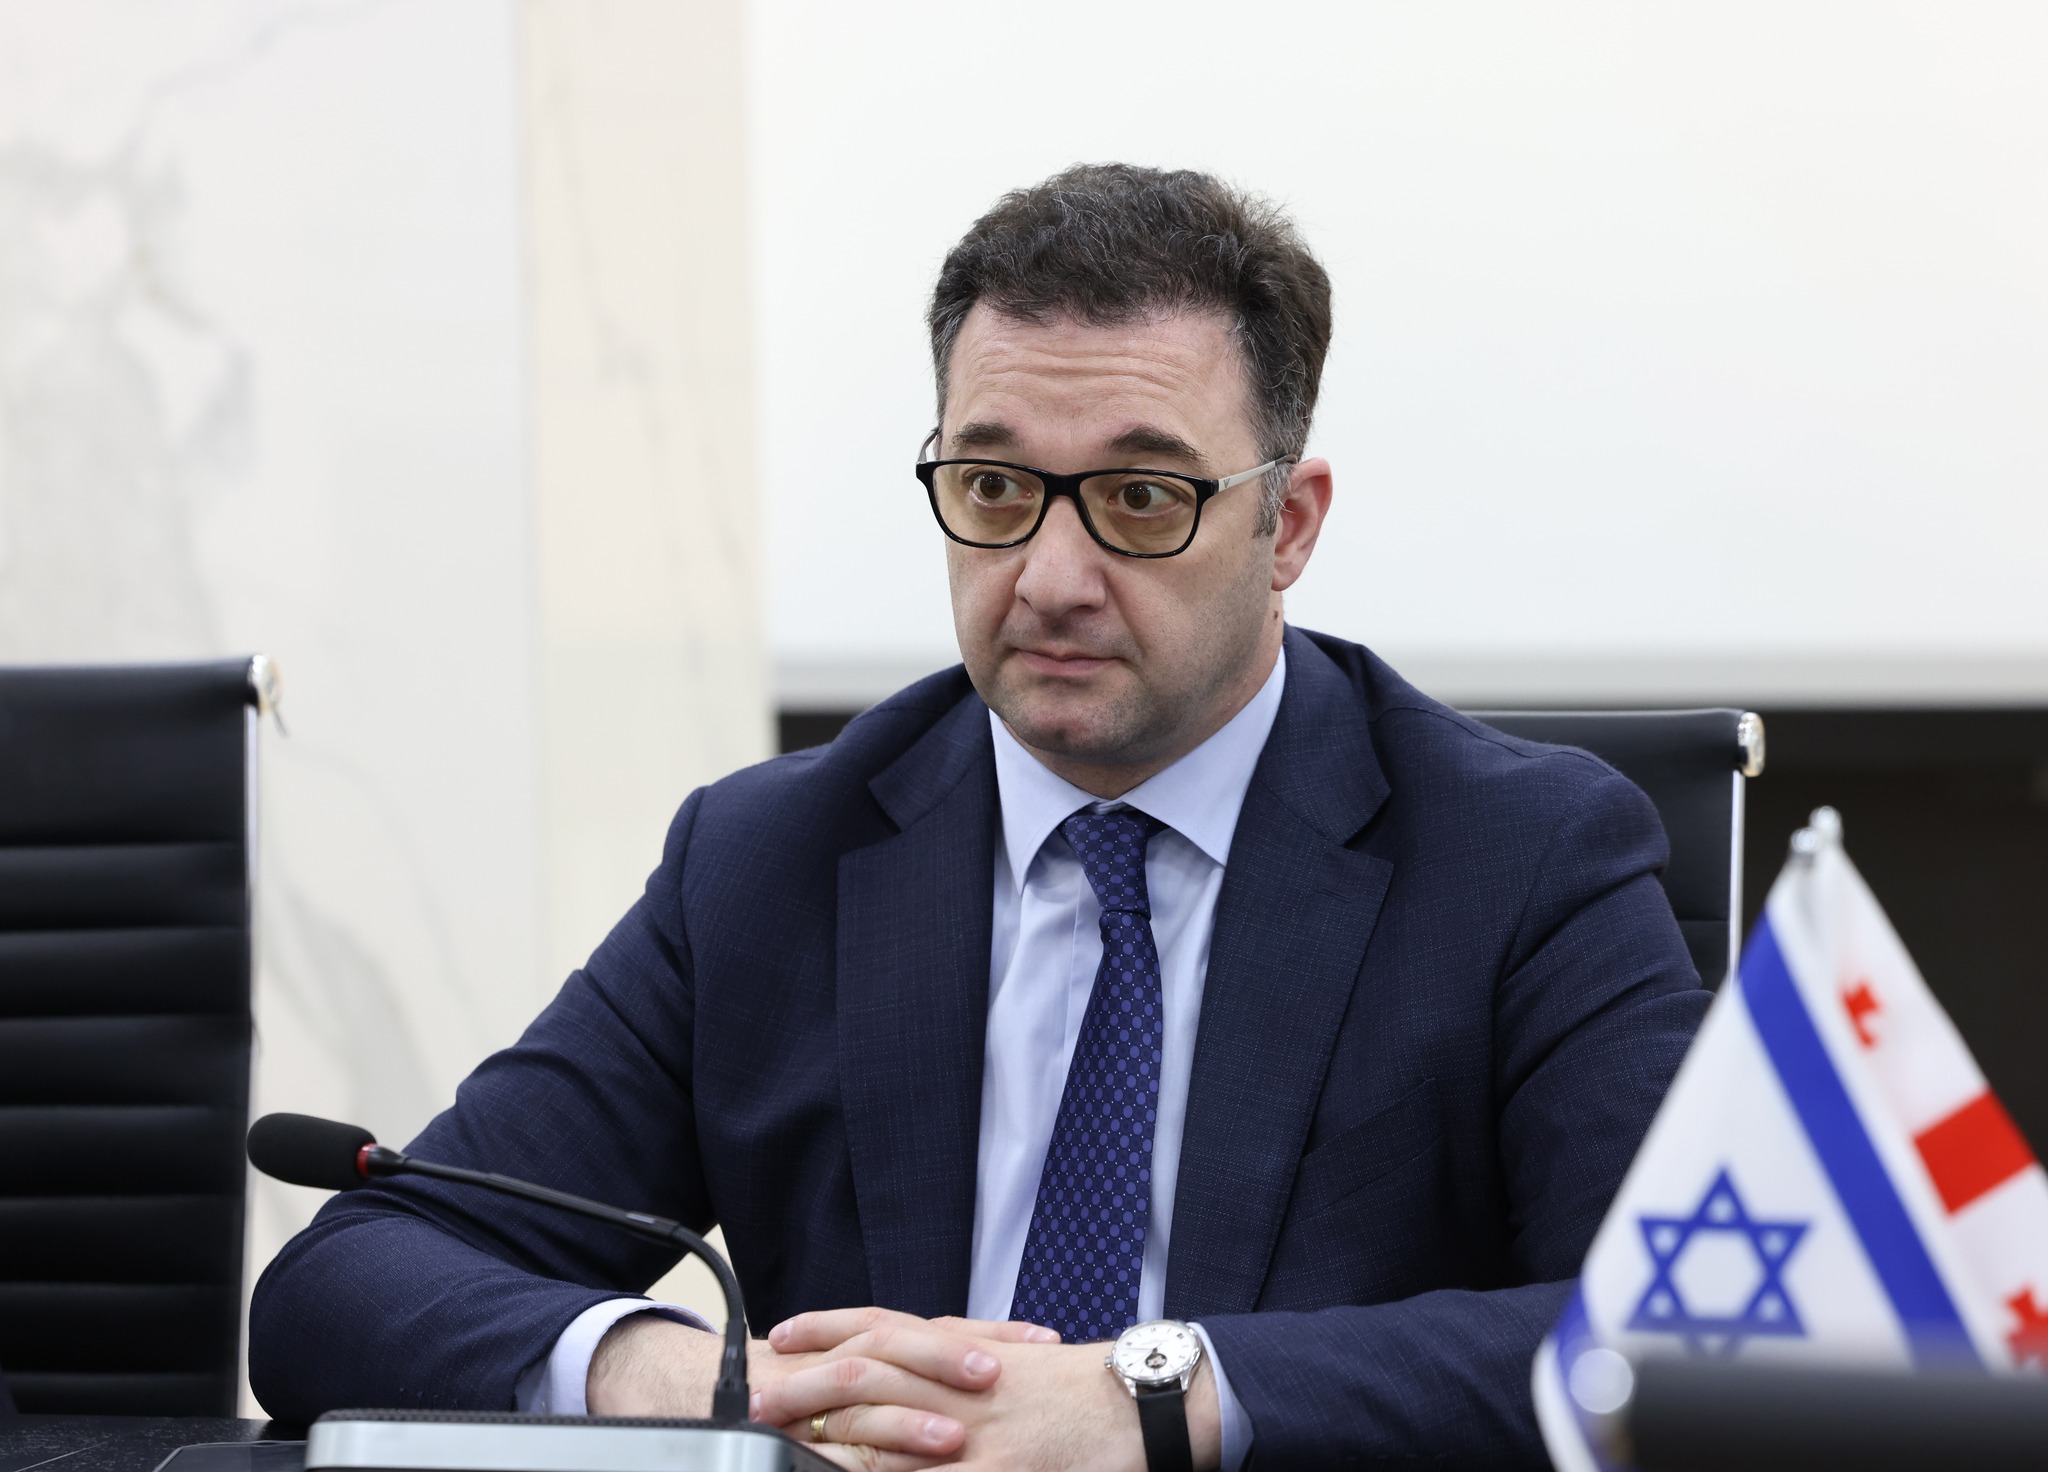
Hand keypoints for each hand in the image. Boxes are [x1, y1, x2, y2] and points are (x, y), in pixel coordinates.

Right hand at [586, 1311, 1050, 1470]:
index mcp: (866, 1340)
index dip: (988, 1333)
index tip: (1042, 1341)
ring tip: (956, 1437)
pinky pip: (821, 1446)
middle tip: (1002, 1374)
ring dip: (908, 1414)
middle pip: (899, 1343)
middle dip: (950, 1357)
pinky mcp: (781, 1433)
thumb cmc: (793, 1384)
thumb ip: (911, 1372)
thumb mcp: (857, 1370)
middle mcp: (839, 1355)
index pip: (934, 1325)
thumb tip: (986, 1372)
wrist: (694, 1388)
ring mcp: (806, 1392)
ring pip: (860, 1393)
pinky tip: (891, 1468)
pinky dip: (857, 1456)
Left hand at [759, 1308, 1222, 1471]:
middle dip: (807, 1387)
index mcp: (966, 1353)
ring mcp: (973, 1433)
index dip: (828, 1330)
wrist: (1145, 1404)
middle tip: (756, 1395)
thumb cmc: (1085, 1392)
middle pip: (868, 1376)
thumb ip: (969, 1364)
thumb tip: (930, 1370)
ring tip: (785, 1446)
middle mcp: (960, 1384)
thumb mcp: (1020, 1366)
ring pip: (885, 1434)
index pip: (883, 1330)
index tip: (784, 1335)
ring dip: (833, 1445)